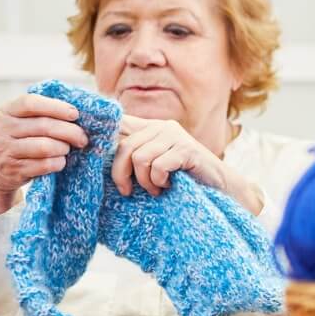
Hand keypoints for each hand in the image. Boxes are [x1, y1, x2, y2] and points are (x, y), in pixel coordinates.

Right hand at [0, 94, 88, 217]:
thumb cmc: (18, 138)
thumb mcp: (21, 120)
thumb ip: (42, 112)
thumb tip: (77, 112)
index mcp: (6, 111)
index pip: (31, 103)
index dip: (56, 107)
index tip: (75, 114)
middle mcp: (2, 129)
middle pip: (44, 126)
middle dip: (71, 132)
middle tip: (82, 137)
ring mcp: (6, 150)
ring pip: (46, 147)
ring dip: (64, 148)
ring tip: (67, 148)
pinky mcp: (14, 169)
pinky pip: (45, 165)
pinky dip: (59, 163)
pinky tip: (60, 161)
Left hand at [113, 116, 261, 213]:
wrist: (221, 189)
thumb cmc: (184, 180)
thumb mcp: (154, 164)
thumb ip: (133, 155)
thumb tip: (99, 155)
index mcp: (151, 127)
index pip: (119, 125)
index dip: (102, 139)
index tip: (93, 156)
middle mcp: (163, 126)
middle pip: (124, 147)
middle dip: (121, 174)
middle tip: (129, 191)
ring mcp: (176, 136)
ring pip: (139, 158)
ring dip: (145, 181)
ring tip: (156, 189)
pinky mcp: (187, 149)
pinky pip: (157, 166)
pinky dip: (159, 182)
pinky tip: (169, 186)